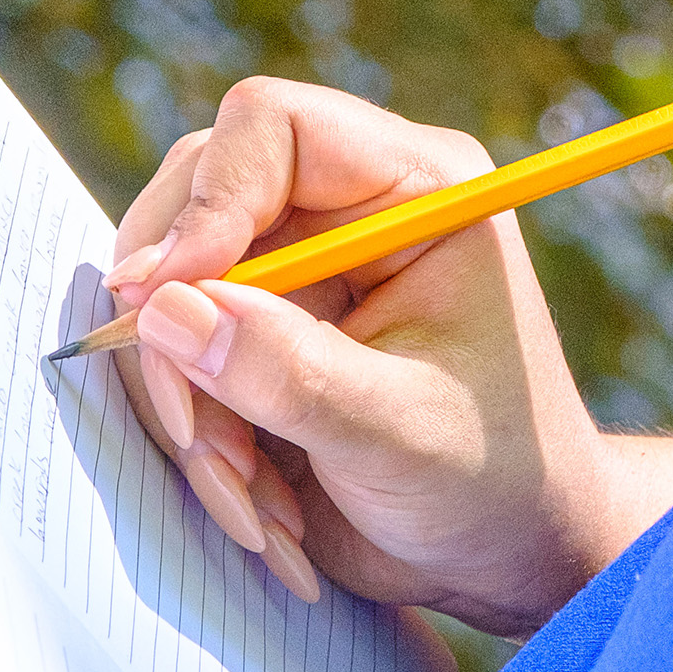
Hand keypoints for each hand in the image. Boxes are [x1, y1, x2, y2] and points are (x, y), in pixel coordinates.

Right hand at [107, 78, 672, 637]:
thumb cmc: (491, 478)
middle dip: (180, 326)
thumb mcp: (395, 432)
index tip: (167, 299)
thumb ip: (286, 370)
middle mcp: (349, 208)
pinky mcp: (262, 329)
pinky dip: (198, 430)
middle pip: (192, 198)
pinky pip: (176, 353)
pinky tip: (261, 501)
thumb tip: (165, 307)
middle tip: (201, 433)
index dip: (205, 203)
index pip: (271, 125)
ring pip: (170, 289)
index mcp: (417, 189)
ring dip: (189, 403)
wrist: (507, 546)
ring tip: (257, 499)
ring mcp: (298, 267)